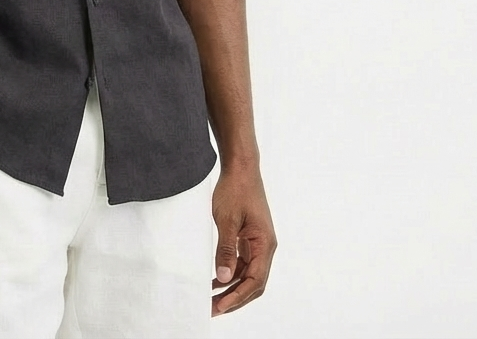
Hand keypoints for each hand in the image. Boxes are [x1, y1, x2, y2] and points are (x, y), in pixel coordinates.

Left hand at [211, 163, 276, 315]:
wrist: (240, 168)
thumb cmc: (236, 189)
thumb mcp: (227, 220)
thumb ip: (226, 249)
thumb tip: (223, 277)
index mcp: (264, 244)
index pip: (254, 280)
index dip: (237, 296)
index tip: (220, 306)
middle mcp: (265, 247)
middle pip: (253, 282)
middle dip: (235, 298)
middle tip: (213, 308)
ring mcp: (258, 242)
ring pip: (248, 274)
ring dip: (231, 287)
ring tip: (212, 298)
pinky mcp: (250, 237)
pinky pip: (243, 262)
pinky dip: (230, 272)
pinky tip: (216, 279)